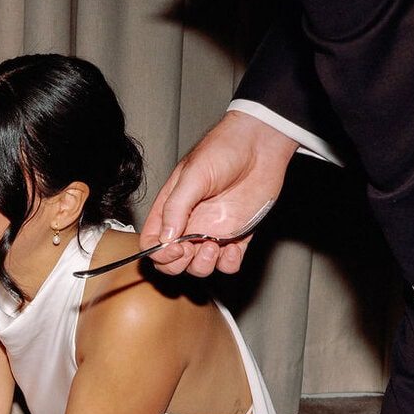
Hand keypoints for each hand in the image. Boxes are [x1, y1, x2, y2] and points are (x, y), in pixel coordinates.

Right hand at [139, 110, 293, 276]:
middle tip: (190, 250)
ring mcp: (212, 233)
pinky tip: (234, 246)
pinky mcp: (238, 237)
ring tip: (214, 245)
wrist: (260, 145)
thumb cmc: (223, 150)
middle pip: (172, 261)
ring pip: (199, 267)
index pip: (152, 242)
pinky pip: (228, 264)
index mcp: (171, 209)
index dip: (158, 253)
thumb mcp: (193, 175)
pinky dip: (229, 263)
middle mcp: (189, 225)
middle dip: (178, 264)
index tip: (174, 249)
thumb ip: (176, 207)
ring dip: (204, 265)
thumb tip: (165, 238)